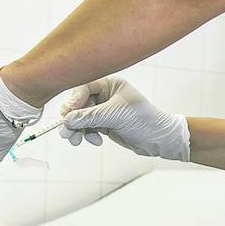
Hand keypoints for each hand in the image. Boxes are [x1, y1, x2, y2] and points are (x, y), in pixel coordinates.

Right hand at [59, 76, 189, 161]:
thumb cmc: (143, 120)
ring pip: (81, 118)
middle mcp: (105, 94)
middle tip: (66, 133)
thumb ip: (89, 116)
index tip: (67, 115)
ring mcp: (104, 109)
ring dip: (77, 130)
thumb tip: (67, 120)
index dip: (74, 101)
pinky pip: (87, 128)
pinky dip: (87, 135)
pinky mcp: (104, 123)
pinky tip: (96, 141)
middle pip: (79, 104)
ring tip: (77, 141)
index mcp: (110, 83)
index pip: (83, 88)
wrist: (158, 139)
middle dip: (73, 119)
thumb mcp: (115, 115)